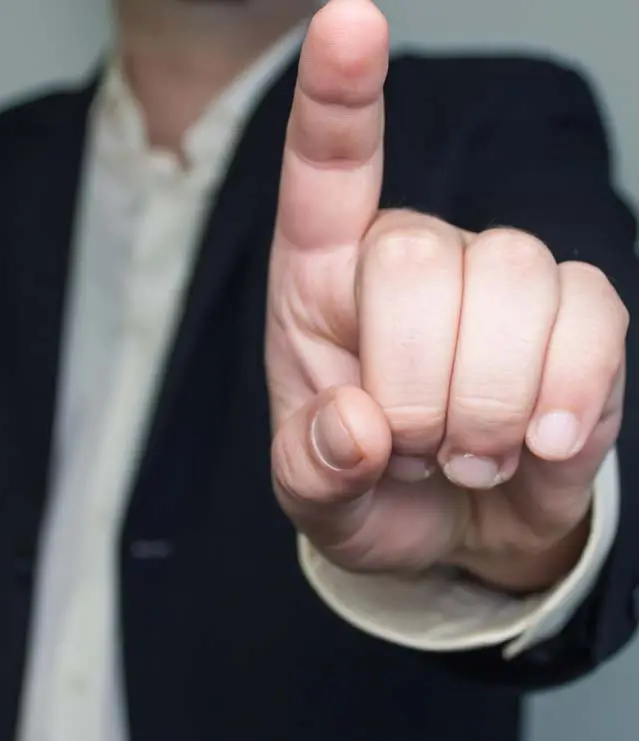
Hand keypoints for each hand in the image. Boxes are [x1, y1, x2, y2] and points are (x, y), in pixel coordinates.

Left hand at [265, 0, 627, 591]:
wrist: (458, 525)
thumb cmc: (374, 492)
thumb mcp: (317, 497)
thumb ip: (314, 468)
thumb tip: (358, 431)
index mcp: (325, 284)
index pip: (325, 170)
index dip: (338, 98)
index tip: (348, 22)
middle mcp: (415, 259)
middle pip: (418, 254)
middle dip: (417, 382)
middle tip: (418, 449)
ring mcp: (502, 282)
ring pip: (513, 276)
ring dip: (488, 400)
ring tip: (470, 456)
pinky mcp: (579, 320)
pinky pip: (591, 318)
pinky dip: (565, 396)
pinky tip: (542, 443)